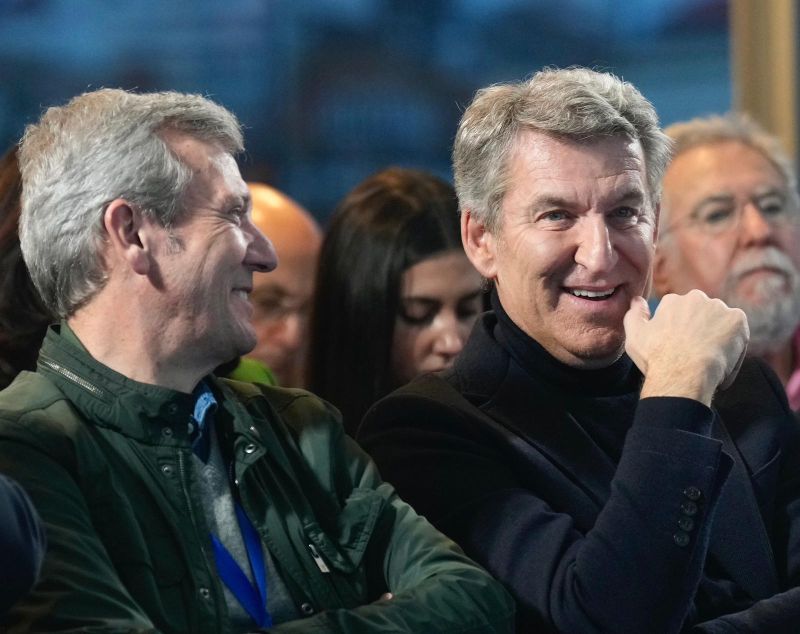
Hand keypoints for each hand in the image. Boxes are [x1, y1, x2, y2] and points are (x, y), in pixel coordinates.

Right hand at [623, 291, 748, 404]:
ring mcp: (718, 307)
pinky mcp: (737, 320)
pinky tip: (721, 366)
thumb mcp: (634, 335)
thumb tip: (638, 300)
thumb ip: (634, 314)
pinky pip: (738, 334)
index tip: (680, 348)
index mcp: (672, 301)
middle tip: (696, 355)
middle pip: (702, 315)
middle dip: (701, 332)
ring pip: (721, 324)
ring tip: (710, 364)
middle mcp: (696, 298)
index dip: (681, 333)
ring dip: (718, 339)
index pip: (680, 313)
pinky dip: (734, 349)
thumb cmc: (656, 357)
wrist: (683, 372)